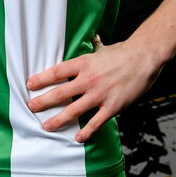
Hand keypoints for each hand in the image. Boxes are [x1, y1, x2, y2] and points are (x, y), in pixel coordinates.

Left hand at [25, 35, 163, 142]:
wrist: (144, 57)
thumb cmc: (124, 52)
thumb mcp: (103, 49)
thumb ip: (94, 48)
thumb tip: (92, 39)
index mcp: (83, 64)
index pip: (56, 72)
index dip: (41, 79)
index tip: (30, 84)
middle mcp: (88, 79)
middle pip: (60, 93)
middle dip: (43, 101)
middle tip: (31, 107)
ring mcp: (99, 94)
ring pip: (74, 111)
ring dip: (58, 120)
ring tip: (47, 126)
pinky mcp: (112, 106)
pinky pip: (96, 122)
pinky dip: (86, 132)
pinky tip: (78, 137)